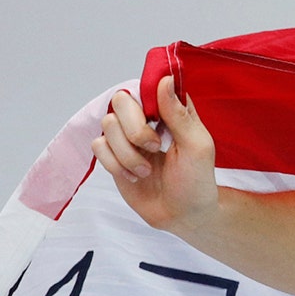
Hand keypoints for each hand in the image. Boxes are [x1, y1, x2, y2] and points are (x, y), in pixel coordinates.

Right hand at [91, 74, 220, 235]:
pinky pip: (97, 146)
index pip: (147, 85)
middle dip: (135, 129)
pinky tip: (134, 176)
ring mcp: (127, 136)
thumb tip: (165, 80)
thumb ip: (179, 114)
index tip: (158, 121)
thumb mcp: (197, 146)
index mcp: (170, 109)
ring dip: (128, 154)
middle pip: (120, 100)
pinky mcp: (112, 155)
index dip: (148, 101)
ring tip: (147, 170)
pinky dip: (115, 165)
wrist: (182, 214)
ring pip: (107, 125)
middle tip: (155, 148)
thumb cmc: (196, 180)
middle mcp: (146, 117)